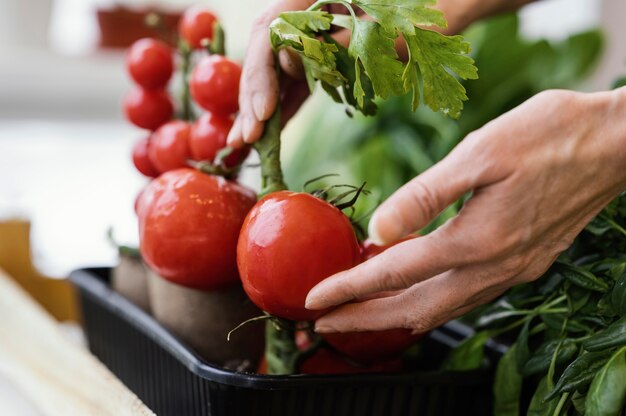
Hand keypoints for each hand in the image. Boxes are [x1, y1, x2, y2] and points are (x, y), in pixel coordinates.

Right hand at [227, 0, 536, 148]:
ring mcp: (315, 31)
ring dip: (261, 105)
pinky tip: (270, 132)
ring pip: (276, 67)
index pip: (272, 27)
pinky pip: (297, 79)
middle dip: (254, 94)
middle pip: (265, 50)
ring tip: (246, 143)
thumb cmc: (435, 11)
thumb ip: (341, 41)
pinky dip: (284, 105)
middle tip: (246, 136)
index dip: (261, 70)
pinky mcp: (325, 53)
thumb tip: (288, 60)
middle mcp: (309, 8)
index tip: (264, 111)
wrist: (454, 8)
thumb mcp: (396, 30)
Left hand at [305, 88, 625, 333]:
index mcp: (477, 239)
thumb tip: (377, 230)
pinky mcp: (525, 264)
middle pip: (413, 308)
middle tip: (323, 325)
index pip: (394, 273)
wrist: (617, 143)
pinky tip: (414, 297)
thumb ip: (425, 196)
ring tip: (357, 318)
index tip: (313, 302)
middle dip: (363, 319)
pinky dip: (429, 305)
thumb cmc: (551, 134)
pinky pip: (465, 299)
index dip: (349, 290)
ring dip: (394, 318)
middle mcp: (495, 266)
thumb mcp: (481, 152)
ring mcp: (513, 270)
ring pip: (440, 310)